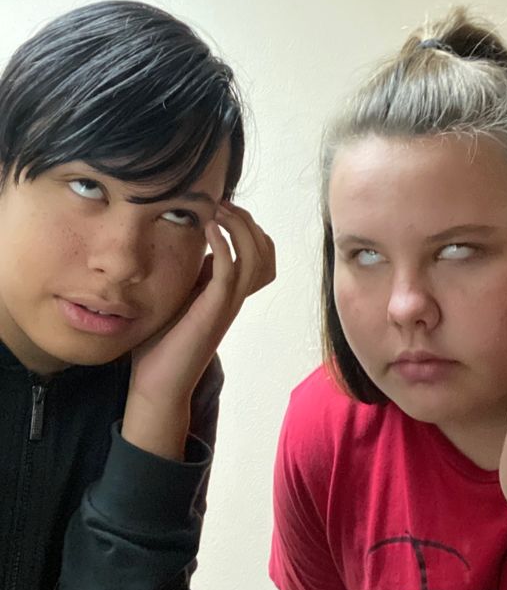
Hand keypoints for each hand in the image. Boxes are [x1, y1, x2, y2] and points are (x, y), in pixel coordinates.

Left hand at [122, 200, 275, 458]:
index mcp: (228, 293)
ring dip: (240, 228)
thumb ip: (189, 275)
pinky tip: (208, 229)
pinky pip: (230, 270)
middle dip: (248, 222)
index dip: (249, 227)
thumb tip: (185, 244)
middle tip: (222, 205)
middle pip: (266, 253)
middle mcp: (235, 297)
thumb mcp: (177, 298)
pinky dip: (224, 245)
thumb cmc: (161, 344)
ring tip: (218, 211)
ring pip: (256, 258)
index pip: (261, 256)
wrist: (157, 384)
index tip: (221, 208)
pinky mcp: (214, 311)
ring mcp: (228, 304)